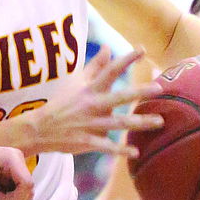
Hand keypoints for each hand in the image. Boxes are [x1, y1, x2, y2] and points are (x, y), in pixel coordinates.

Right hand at [21, 47, 162, 156]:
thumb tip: (107, 47)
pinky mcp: (87, 141)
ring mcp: (91, 124)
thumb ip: (94, 66)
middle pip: (119, 96)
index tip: (143, 49)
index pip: (110, 71)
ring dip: (140, 123)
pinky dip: (121, 150)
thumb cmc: (61, 104)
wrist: (39, 129)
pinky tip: (136, 152)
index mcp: (90, 89)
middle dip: (139, 92)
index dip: (126, 59)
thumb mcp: (76, 82)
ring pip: (119, 123)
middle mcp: (93, 105)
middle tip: (159, 87)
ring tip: (159, 121)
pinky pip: (107, 146)